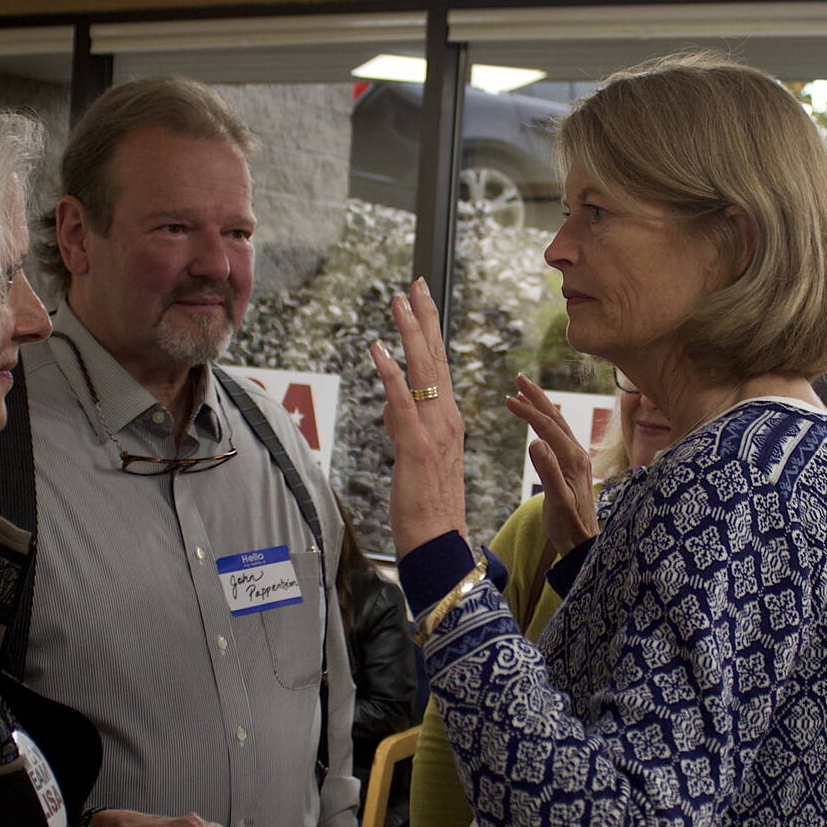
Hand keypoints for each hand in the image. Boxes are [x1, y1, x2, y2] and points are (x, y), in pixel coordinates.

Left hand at [370, 279, 467, 556]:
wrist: (438, 543)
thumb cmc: (427, 507)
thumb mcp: (415, 459)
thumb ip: (405, 428)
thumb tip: (391, 408)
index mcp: (448, 421)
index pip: (440, 367)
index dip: (431, 332)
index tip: (422, 301)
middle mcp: (447, 419)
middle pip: (436, 359)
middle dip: (424, 318)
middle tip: (415, 283)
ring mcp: (434, 431)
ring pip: (423, 372)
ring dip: (410, 334)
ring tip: (399, 300)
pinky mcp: (416, 447)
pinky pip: (403, 403)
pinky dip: (390, 373)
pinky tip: (378, 348)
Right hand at [507, 374, 599, 559]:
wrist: (584, 544)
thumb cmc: (568, 527)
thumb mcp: (556, 501)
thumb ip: (548, 471)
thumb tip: (535, 442)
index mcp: (572, 459)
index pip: (547, 427)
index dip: (527, 411)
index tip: (507, 399)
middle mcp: (577, 455)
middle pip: (555, 418)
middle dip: (536, 397)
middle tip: (518, 378)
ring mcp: (576, 460)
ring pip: (558, 425)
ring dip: (542, 406)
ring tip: (525, 393)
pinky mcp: (573, 467)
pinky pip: (559, 436)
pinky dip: (547, 423)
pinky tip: (540, 423)